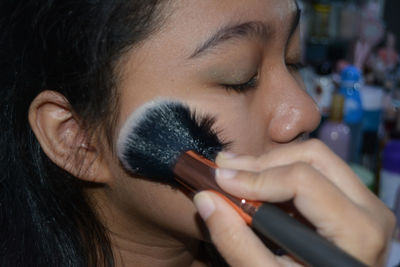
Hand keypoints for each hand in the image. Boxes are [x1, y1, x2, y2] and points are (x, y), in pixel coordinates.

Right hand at [193, 139, 394, 265]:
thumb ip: (237, 243)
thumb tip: (205, 199)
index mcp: (357, 231)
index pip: (303, 180)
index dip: (256, 177)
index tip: (219, 179)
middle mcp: (369, 207)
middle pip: (312, 157)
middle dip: (262, 162)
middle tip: (224, 169)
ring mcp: (364, 200)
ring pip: (315, 156)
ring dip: (270, 163)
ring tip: (236, 174)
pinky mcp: (353, 199)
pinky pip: (317, 169)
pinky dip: (281, 171)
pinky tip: (256, 182)